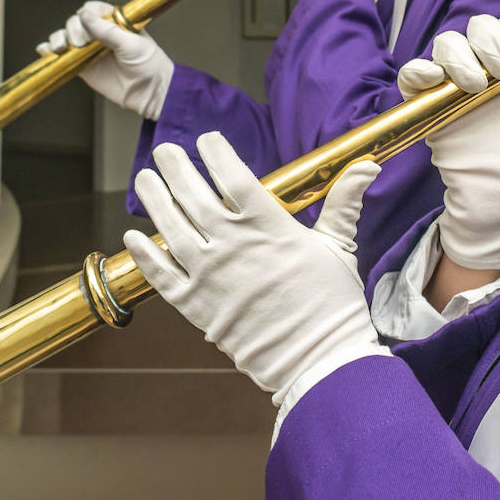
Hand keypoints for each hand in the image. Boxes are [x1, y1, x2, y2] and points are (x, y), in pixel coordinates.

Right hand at [37, 0, 173, 119]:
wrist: (150, 92)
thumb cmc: (148, 64)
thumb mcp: (131, 44)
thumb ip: (107, 30)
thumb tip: (83, 14)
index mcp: (115, 22)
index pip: (93, 9)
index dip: (86, 14)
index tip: (86, 22)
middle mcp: (101, 33)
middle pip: (75, 22)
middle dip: (73, 30)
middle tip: (83, 44)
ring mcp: (90, 50)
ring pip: (66, 37)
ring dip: (58, 38)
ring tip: (60, 48)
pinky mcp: (83, 67)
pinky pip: (63, 57)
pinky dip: (50, 52)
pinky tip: (44, 51)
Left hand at [124, 132, 389, 404]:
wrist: (317, 359)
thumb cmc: (331, 303)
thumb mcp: (340, 246)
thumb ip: (343, 203)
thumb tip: (367, 167)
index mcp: (269, 227)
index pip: (233, 177)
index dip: (216, 153)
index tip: (208, 140)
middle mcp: (232, 245)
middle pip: (193, 195)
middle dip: (175, 167)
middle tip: (165, 151)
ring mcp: (209, 275)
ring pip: (170, 227)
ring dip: (154, 199)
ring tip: (145, 179)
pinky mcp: (194, 305)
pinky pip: (160, 274)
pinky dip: (144, 254)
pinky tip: (132, 236)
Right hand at [397, 6, 499, 269]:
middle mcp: (490, 68)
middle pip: (479, 26)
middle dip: (492, 40)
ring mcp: (458, 85)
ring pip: (447, 43)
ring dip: (460, 54)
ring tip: (476, 84)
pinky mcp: (432, 107)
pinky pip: (414, 76)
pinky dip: (420, 70)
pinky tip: (436, 79)